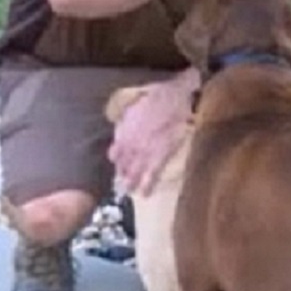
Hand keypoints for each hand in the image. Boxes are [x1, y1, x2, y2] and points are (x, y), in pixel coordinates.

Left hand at [107, 71, 197, 195]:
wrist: (174, 97)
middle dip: (122, 175)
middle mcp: (130, 144)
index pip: (115, 153)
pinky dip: (147, 185)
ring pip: (133, 173)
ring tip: (130, 192)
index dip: (116, 160)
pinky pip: (151, 175)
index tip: (118, 165)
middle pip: (123, 165)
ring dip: (130, 183)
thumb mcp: (134, 105)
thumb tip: (121, 126)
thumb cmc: (156, 96)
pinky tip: (145, 194)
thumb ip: (126, 120)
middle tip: (122, 184)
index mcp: (124, 132)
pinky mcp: (159, 156)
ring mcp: (144, 152)